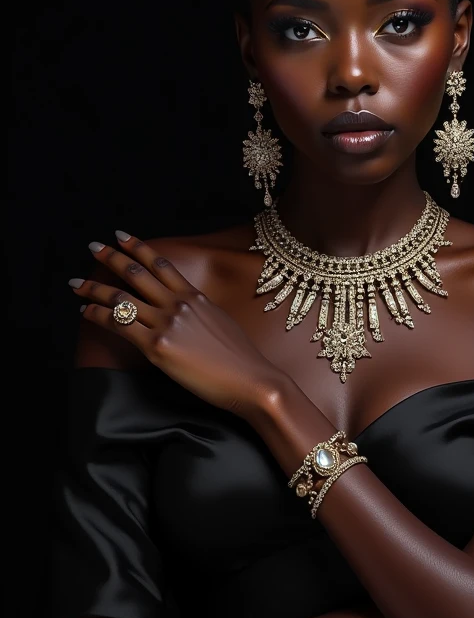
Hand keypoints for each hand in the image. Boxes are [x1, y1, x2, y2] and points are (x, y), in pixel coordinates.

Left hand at [70, 233, 282, 418]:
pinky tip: (84, 312)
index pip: (160, 265)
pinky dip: (97, 316)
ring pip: (121, 298)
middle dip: (111, 258)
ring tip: (77, 284)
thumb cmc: (242, 360)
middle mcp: (178, 305)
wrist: (252, 380)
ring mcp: (167, 324)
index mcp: (195, 297)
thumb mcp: (221, 323)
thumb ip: (200, 313)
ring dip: (94, 289)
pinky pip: (118, 325)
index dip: (139, 248)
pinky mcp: (157, 347)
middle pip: (136, 274)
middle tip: (94, 248)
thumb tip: (189, 312)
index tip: (122, 237)